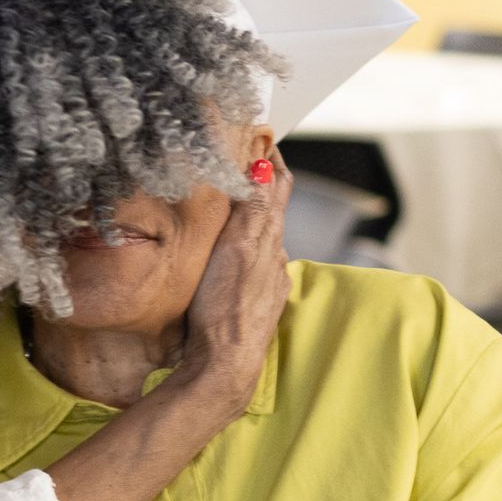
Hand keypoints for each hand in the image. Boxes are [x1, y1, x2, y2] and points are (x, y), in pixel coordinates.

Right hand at [182, 144, 291, 414]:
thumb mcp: (236, 251)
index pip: (278, 187)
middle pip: (272, 210)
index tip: (260, 136)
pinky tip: (231, 253)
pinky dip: (246, 246)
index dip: (270, 160)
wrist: (223, 364)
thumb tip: (264, 169)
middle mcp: (274, 258)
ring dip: (252, 216)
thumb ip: (252, 211)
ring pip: (263, 238)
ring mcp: (267, 281)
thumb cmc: (224, 310)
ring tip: (233, 201)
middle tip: (243, 159)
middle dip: (260, 184)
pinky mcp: (257, 302)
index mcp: (269, 239)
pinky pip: (255, 263)